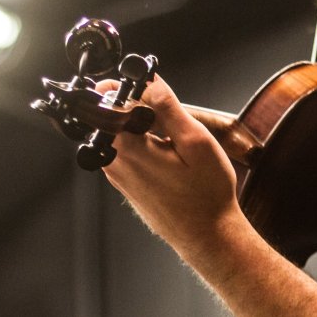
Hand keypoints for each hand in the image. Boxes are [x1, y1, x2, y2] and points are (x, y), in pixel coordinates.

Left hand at [96, 75, 240, 250]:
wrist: (207, 235)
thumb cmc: (207, 193)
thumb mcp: (195, 142)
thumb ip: (168, 108)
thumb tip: (148, 81)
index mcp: (127, 148)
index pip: (110, 101)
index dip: (127, 84)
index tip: (146, 81)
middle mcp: (114, 162)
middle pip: (114, 116)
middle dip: (139, 105)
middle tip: (169, 110)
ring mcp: (118, 175)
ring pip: (121, 134)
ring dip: (144, 125)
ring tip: (174, 135)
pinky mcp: (126, 184)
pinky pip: (127, 151)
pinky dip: (146, 142)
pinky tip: (171, 154)